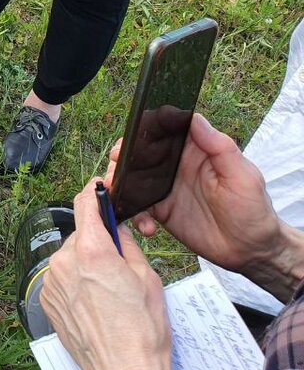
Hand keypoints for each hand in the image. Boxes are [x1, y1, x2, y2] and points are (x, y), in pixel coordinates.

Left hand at [40, 180, 172, 369]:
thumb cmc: (141, 332)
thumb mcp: (147, 278)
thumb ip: (127, 245)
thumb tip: (117, 229)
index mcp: (92, 251)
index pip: (84, 204)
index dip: (93, 192)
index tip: (97, 188)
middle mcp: (64, 262)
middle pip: (80, 235)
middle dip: (98, 242)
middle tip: (119, 264)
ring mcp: (52, 282)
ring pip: (70, 258)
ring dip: (86, 264)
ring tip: (109, 292)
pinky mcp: (47, 300)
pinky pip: (62, 278)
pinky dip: (76, 283)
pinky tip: (95, 303)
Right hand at [104, 113, 294, 297]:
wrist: (250, 251)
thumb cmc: (253, 210)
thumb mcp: (242, 176)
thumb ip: (220, 147)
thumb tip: (195, 118)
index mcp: (194, 151)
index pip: (165, 131)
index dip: (144, 129)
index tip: (131, 136)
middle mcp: (176, 166)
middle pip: (141, 153)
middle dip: (123, 156)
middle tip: (116, 165)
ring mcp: (166, 188)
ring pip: (133, 178)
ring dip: (120, 183)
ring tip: (117, 193)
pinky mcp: (161, 211)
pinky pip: (138, 207)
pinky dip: (135, 215)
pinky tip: (147, 228)